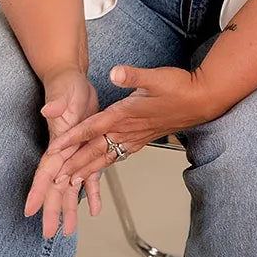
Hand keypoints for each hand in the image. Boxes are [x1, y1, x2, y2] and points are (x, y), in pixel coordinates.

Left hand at [25, 65, 219, 219]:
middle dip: (73, 166)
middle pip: (94, 151)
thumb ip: (133, 76)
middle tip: (55, 181)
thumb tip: (115, 73)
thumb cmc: (180, 88)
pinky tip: (100, 167)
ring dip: (86, 171)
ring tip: (71, 184)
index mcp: (125, 115)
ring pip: (105, 157)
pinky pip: (118, 155)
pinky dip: (104, 164)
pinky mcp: (142, 139)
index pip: (91, 129)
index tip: (54, 150)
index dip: (71, 139)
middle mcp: (127, 130)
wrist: (203, 100)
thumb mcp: (156, 77)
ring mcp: (135, 137)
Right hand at [31, 66, 102, 239]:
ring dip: (69, 209)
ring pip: (71, 187)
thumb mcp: (63, 93)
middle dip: (52, 210)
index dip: (38, 191)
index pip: (45, 171)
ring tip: (67, 231)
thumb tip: (48, 110)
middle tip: (49, 233)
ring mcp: (73, 154)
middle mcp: (63, 153)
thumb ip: (56, 103)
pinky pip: (89, 177)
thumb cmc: (65, 85)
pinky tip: (94, 210)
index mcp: (57, 143)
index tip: (30, 210)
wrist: (72, 80)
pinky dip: (92, 193)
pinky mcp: (86, 150)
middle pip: (56, 187)